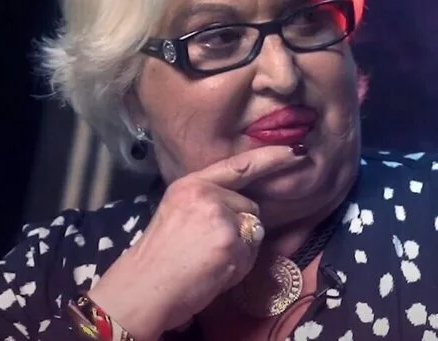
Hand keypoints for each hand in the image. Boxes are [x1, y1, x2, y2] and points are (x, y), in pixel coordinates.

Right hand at [86, 145, 304, 340]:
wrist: (143, 287)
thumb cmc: (159, 259)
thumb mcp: (177, 212)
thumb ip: (208, 202)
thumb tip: (243, 211)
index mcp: (191, 184)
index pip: (238, 166)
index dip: (270, 158)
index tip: (295, 151)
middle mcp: (206, 194)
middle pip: (249, 207)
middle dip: (239, 229)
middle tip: (207, 249)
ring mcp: (219, 216)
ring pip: (253, 231)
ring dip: (240, 249)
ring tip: (208, 260)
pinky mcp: (230, 240)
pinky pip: (251, 253)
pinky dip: (238, 267)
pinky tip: (213, 271)